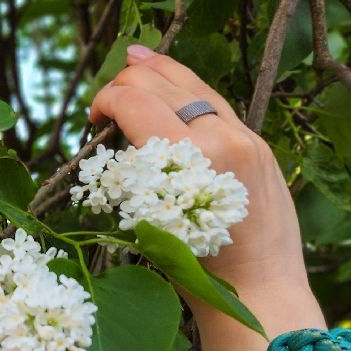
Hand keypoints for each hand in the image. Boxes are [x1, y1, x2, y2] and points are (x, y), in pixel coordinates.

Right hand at [88, 47, 310, 306]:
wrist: (258, 288)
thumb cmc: (195, 269)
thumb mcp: (148, 220)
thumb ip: (136, 168)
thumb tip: (114, 128)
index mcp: (189, 158)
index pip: (135, 101)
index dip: (105, 100)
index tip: (93, 119)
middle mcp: (220, 136)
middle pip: (161, 81)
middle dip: (126, 82)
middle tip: (107, 103)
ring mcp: (245, 136)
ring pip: (192, 83)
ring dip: (157, 72)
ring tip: (133, 62)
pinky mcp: (258, 142)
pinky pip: (214, 102)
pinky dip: (186, 89)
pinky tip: (170, 84)